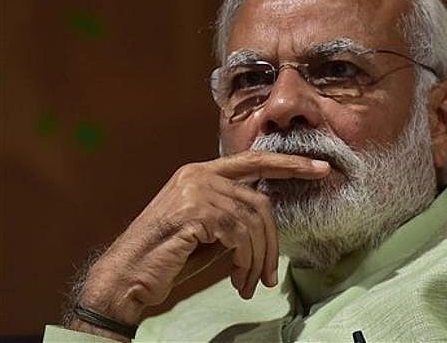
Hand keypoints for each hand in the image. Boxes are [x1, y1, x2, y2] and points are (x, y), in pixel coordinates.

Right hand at [75, 151, 329, 326]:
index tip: (320, 168)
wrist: (126, 275)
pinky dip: (244, 261)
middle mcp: (199, 174)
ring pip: (252, 221)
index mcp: (202, 174)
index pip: (255, 162)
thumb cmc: (167, 257)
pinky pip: (238, 235)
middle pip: (260, 201)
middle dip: (273, 240)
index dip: (290, 164)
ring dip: (257, 259)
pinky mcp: (193, 210)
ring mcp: (195, 189)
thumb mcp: (208, 232)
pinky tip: (237, 279)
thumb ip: (234, 218)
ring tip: (250, 283)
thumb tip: (268, 226)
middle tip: (272, 274)